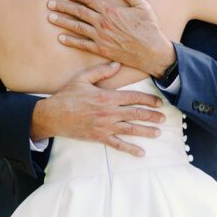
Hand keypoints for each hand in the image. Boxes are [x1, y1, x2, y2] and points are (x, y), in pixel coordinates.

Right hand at [30, 62, 165, 157]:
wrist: (52, 115)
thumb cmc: (67, 96)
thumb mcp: (82, 78)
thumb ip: (101, 71)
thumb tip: (117, 64)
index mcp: (107, 96)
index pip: (133, 97)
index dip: (148, 100)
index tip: (158, 103)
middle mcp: (109, 112)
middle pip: (136, 114)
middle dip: (152, 116)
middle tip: (164, 118)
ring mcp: (105, 126)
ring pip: (130, 129)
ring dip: (146, 131)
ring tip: (157, 133)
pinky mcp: (99, 137)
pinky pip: (118, 144)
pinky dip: (130, 149)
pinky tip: (141, 152)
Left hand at [47, 0, 175, 76]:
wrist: (152, 52)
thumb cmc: (149, 28)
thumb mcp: (143, 6)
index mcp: (111, 10)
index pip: (89, 0)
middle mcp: (103, 23)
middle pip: (78, 12)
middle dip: (63, 7)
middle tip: (50, 4)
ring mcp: (101, 37)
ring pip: (77, 27)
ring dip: (62, 22)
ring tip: (50, 18)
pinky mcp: (101, 50)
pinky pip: (82, 44)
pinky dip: (71, 41)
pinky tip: (61, 38)